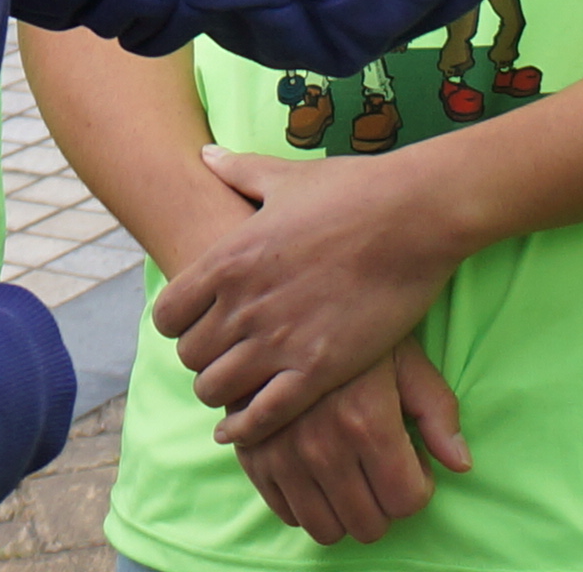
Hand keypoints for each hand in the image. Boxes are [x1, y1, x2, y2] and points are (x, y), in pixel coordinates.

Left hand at [156, 148, 475, 444]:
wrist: (414, 215)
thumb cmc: (354, 190)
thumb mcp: (286, 178)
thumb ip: (239, 172)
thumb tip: (204, 153)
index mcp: (227, 259)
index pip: (168, 316)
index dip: (181, 326)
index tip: (202, 326)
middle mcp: (242, 304)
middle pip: (190, 358)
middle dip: (205, 360)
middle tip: (228, 359)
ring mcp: (277, 341)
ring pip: (217, 392)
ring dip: (225, 395)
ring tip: (242, 390)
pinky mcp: (315, 371)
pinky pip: (260, 417)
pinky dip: (248, 428)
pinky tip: (249, 428)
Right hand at [234, 340, 470, 544]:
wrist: (283, 305)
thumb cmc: (356, 330)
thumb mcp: (407, 360)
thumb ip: (437, 412)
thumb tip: (462, 464)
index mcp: (367, 422)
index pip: (406, 500)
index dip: (418, 486)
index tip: (412, 464)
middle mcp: (322, 447)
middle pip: (369, 524)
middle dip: (385, 504)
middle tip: (384, 471)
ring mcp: (283, 456)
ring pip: (328, 530)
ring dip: (347, 512)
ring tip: (354, 475)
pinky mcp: (254, 458)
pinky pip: (288, 514)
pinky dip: (309, 504)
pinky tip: (320, 472)